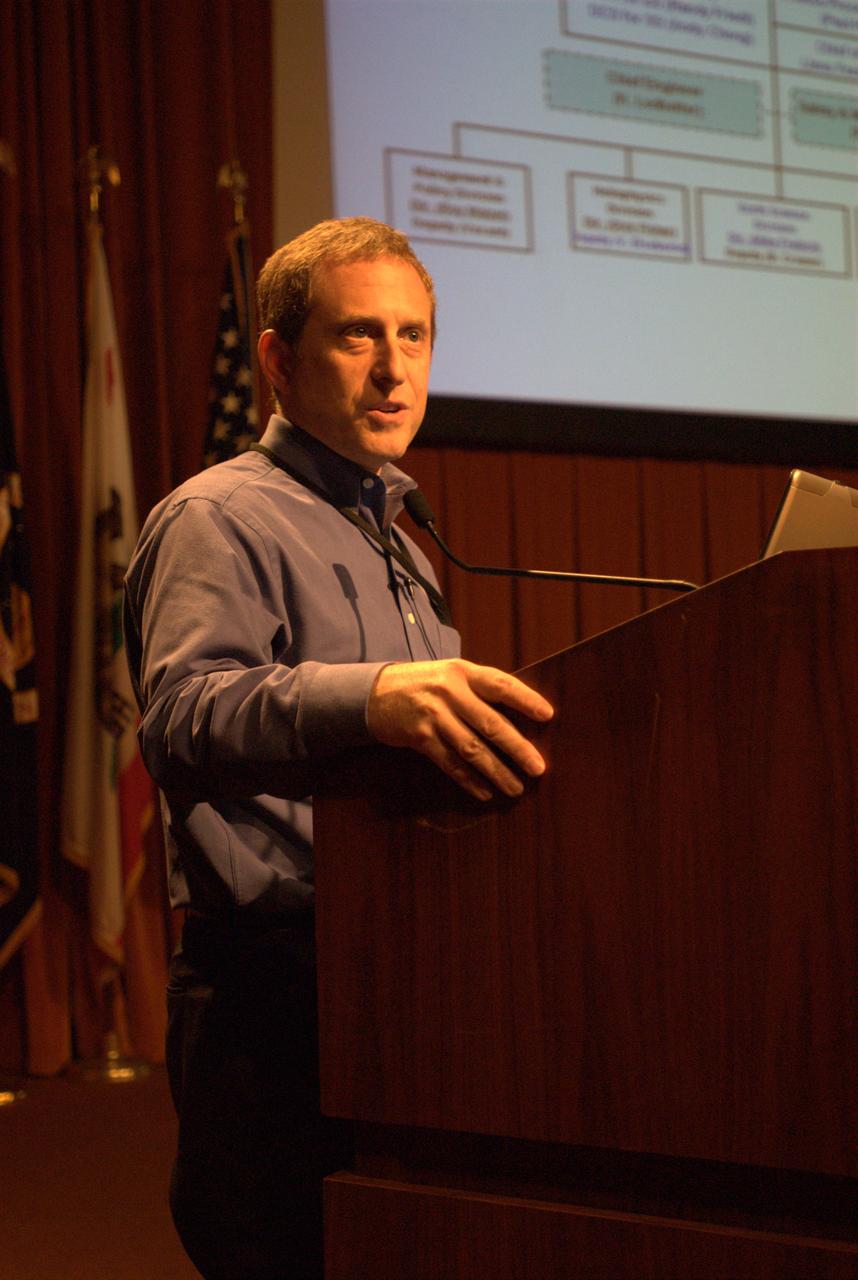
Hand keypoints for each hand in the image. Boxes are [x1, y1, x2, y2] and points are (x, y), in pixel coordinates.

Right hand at [367, 658, 553, 801]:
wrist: (376, 692)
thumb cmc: (425, 684)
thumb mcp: (452, 675)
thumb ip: (479, 690)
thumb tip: (519, 717)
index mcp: (463, 672)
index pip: (500, 684)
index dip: (525, 699)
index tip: (548, 715)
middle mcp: (449, 692)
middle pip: (490, 723)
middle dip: (517, 748)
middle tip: (538, 768)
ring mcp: (433, 715)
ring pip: (472, 749)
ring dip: (496, 771)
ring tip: (515, 787)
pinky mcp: (420, 737)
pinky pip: (450, 763)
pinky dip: (469, 780)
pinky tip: (485, 791)